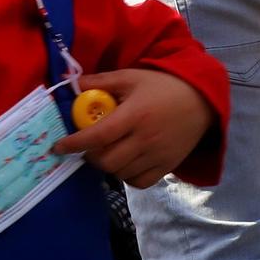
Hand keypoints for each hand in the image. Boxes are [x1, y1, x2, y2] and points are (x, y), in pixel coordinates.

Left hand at [56, 68, 212, 188]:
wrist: (201, 100)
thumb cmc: (160, 86)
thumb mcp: (129, 77)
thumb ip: (98, 82)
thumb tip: (66, 82)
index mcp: (134, 115)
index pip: (98, 136)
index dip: (74, 144)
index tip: (58, 147)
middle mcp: (146, 139)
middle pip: (107, 161)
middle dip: (89, 156)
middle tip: (86, 147)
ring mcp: (158, 155)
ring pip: (121, 173)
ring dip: (106, 166)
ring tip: (105, 152)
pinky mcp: (168, 166)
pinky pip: (139, 182)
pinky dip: (126, 176)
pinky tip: (123, 162)